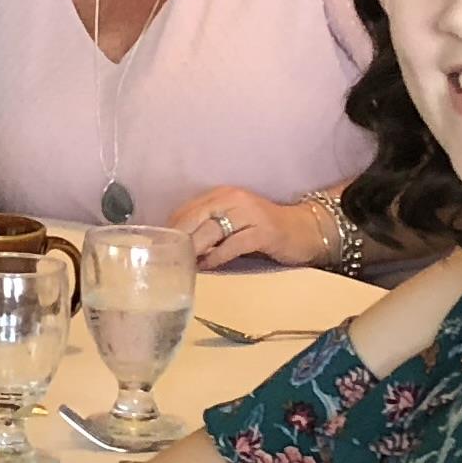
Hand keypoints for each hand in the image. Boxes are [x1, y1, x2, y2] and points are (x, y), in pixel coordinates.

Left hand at [171, 187, 319, 270]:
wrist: (304, 230)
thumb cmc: (262, 230)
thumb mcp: (232, 222)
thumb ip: (208, 228)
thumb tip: (177, 246)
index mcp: (222, 195)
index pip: (187, 210)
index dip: (170, 229)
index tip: (157, 247)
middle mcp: (234, 199)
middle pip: (195, 218)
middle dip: (178, 239)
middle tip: (164, 259)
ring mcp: (250, 214)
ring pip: (212, 231)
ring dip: (194, 249)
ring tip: (182, 265)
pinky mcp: (264, 232)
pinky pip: (233, 245)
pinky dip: (217, 257)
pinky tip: (206, 267)